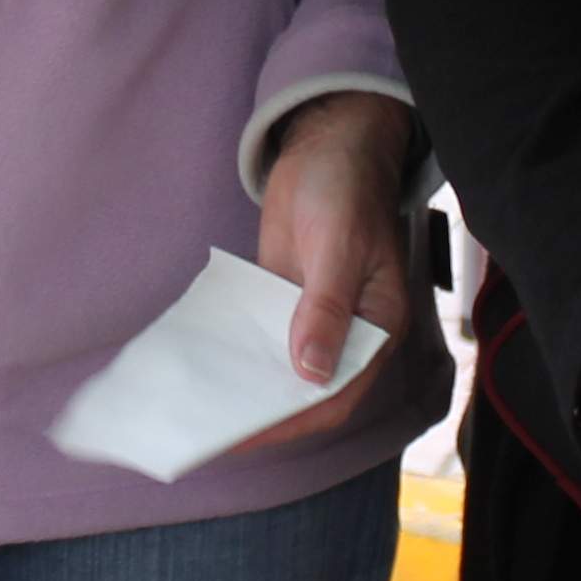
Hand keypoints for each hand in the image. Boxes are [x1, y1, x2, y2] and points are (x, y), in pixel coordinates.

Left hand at [225, 93, 419, 455]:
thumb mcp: (337, 248)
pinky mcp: (287, 301)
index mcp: (378, 326)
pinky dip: (238, 354)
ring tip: (202, 410)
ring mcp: (316, 318)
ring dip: (249, 388)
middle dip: (266, 414)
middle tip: (214, 431)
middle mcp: (349, 332)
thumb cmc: (346, 191)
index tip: (248, 434)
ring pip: (282, 368)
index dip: (295, 418)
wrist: (328, 146)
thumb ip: (324, 310)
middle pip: (308, 390)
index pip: (338, 391)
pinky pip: (262, 338)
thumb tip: (310, 370)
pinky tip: (205, 367)